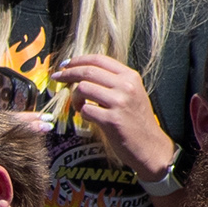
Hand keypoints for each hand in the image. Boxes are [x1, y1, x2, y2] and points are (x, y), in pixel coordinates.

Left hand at [51, 56, 171, 180]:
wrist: (150, 146)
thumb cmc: (137, 121)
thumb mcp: (132, 93)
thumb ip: (113, 81)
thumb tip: (84, 71)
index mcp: (130, 76)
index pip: (99, 60)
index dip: (78, 60)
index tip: (65, 64)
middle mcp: (126, 86)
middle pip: (88, 72)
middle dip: (68, 74)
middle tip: (57, 78)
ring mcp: (119, 103)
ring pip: (83, 88)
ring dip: (75, 97)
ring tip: (78, 105)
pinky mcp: (111, 120)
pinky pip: (85, 110)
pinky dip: (81, 113)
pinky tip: (88, 117)